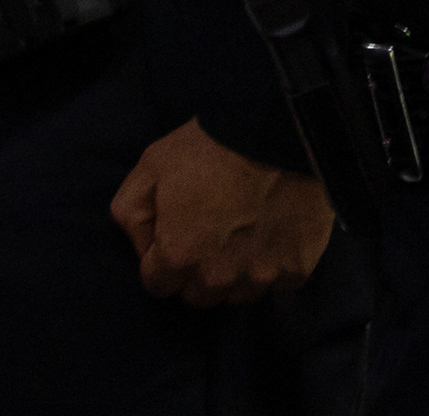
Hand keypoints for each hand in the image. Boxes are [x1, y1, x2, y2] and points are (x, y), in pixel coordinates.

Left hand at [109, 117, 333, 307]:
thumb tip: (142, 245)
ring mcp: (260, 278)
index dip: (161, 259)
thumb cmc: (211, 147)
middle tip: (210, 231)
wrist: (278, 133)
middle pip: (198, 295)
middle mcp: (217, 280)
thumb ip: (132, 212)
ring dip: (235, 272)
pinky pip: (279, 281)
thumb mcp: (151, 165)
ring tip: (244, 231)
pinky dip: (274, 263)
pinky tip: (274, 232)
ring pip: (238, 294)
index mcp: (178, 257)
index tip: (175, 234)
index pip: (157, 285)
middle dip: (197, 271)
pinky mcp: (297, 271)